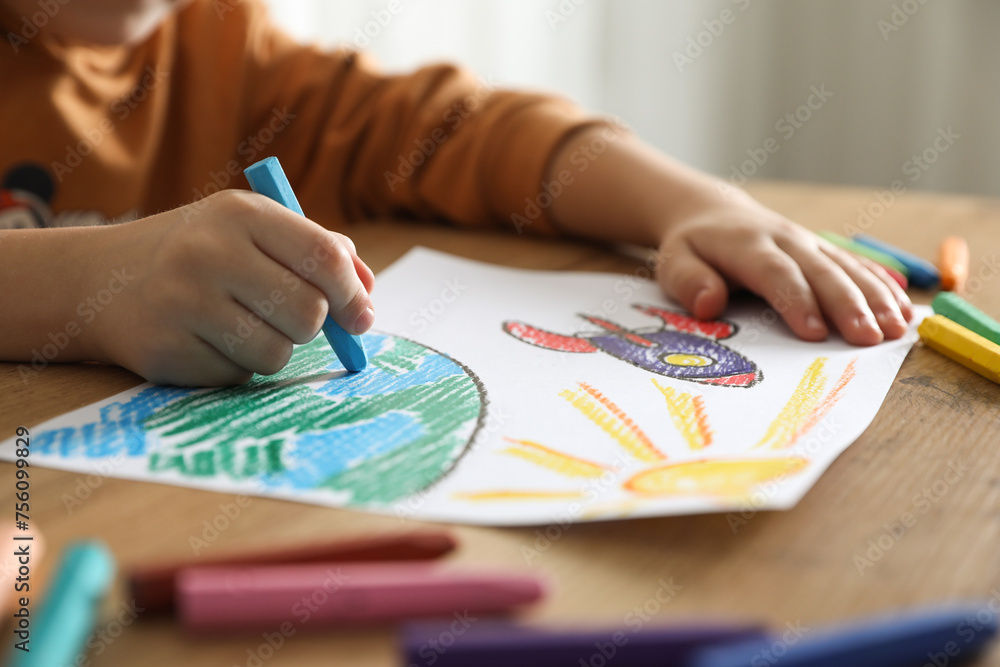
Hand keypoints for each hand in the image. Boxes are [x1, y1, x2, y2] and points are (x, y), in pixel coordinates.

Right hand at [87, 190, 374, 384]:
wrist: (103, 279)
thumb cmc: (200, 253)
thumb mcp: (253, 230)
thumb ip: (315, 251)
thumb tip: (368, 293)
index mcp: (242, 214)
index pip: (324, 258)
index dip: (354, 295)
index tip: (362, 316)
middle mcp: (209, 253)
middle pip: (308, 313)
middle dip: (312, 326)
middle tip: (293, 319)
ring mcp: (183, 303)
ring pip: (277, 353)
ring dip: (273, 349)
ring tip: (242, 325)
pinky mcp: (166, 351)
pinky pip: (238, 377)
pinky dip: (236, 366)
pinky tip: (207, 340)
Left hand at [655, 196, 912, 344]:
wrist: (712, 213)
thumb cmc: (692, 247)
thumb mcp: (673, 261)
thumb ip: (688, 281)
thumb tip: (708, 304)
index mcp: (747, 244)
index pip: (775, 273)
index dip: (796, 301)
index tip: (814, 332)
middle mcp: (785, 240)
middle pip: (821, 271)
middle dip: (847, 305)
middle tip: (868, 338)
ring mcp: (810, 243)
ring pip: (847, 268)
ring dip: (875, 298)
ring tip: (896, 330)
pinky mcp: (824, 250)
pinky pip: (858, 266)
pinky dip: (882, 287)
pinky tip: (903, 312)